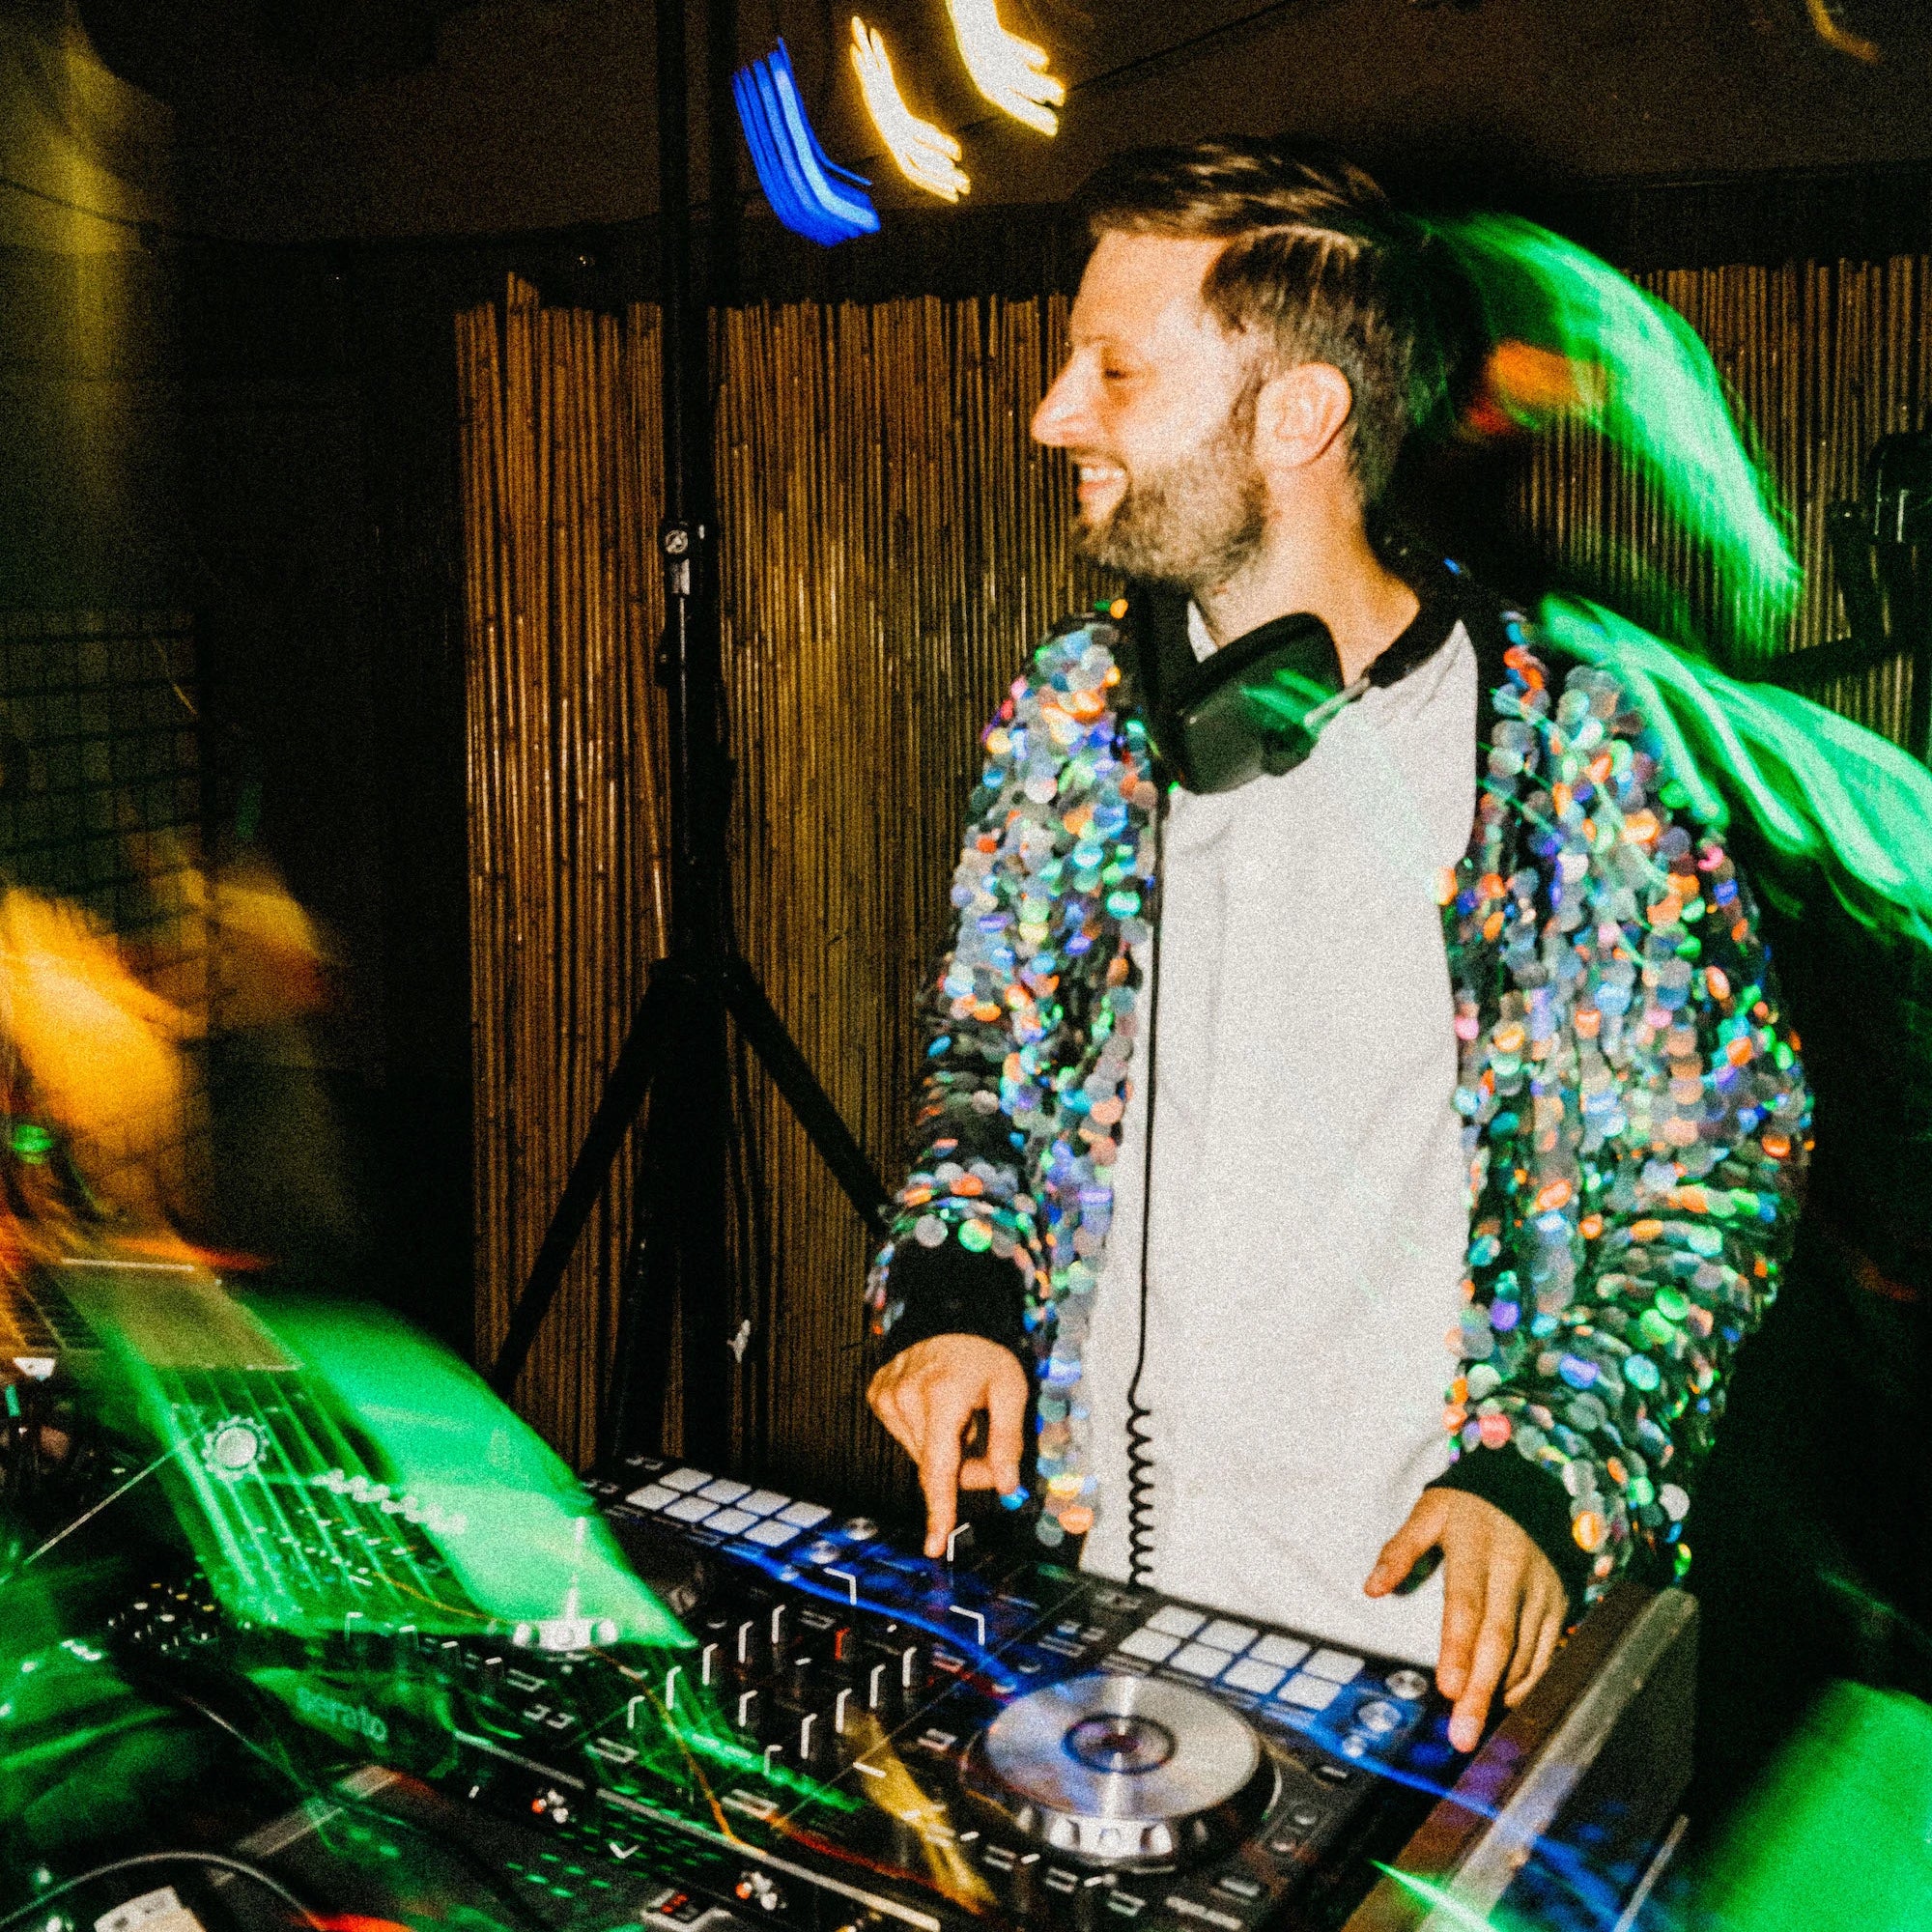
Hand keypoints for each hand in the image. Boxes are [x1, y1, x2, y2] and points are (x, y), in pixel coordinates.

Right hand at [867, 1335, 1027, 1557]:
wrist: (947, 1316)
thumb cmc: (983, 1354)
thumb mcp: (1011, 1389)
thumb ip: (1008, 1440)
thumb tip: (1006, 1486)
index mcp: (942, 1396)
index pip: (939, 1468)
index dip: (940, 1510)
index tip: (934, 1546)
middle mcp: (906, 1397)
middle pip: (934, 1467)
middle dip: (963, 1469)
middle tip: (985, 1444)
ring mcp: (886, 1396)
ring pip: (920, 1455)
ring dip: (945, 1450)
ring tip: (960, 1417)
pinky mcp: (877, 1395)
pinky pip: (905, 1436)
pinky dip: (926, 1433)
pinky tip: (938, 1408)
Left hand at [1364, 1489, 1567, 1753]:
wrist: (1529, 1488)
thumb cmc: (1467, 1507)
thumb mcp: (1429, 1512)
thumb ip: (1400, 1549)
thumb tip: (1371, 1587)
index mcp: (1477, 1549)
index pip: (1466, 1604)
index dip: (1457, 1648)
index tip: (1446, 1688)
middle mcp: (1513, 1573)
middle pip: (1499, 1640)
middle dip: (1481, 1691)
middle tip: (1463, 1735)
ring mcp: (1541, 1591)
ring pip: (1527, 1653)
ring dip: (1503, 1693)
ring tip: (1478, 1728)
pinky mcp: (1560, 1604)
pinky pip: (1548, 1653)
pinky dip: (1530, 1683)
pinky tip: (1508, 1704)